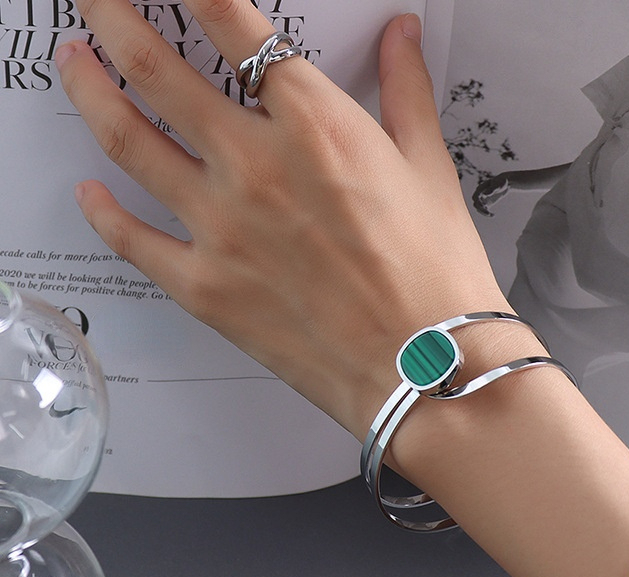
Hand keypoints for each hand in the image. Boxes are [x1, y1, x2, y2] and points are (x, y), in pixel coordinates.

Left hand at [56, 5, 512, 440]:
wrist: (428, 369)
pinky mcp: (204, 288)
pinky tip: (90, 193)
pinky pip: (132, 240)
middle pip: (154, 66)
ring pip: (127, 139)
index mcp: (315, 124)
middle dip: (110, 14)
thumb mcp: (431, 171)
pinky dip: (103, 212)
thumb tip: (401, 35)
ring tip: (73, 63)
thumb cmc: (436, 278)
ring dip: (88, 88)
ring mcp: (220, 227)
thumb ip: (406, 92)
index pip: (231, 20)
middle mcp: (254, 164)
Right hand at [472, 174, 509, 215]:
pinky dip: (487, 213)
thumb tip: (485, 194)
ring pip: (479, 208)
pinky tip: (493, 215)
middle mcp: (480, 194)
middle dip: (480, 209)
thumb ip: (492, 189)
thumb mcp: (499, 185)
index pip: (476, 196)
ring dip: (484, 212)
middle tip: (488, 212)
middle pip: (476, 203)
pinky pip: (484, 210)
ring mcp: (482, 199)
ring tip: (492, 215)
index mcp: (481, 188)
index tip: (484, 205)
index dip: (478, 201)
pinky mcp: (486, 204)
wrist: (505, 185)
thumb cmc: (501, 182)